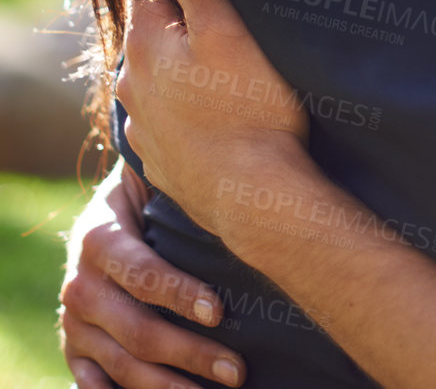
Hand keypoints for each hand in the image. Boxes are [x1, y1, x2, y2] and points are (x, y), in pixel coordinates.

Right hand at [59, 161, 246, 388]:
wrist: (103, 215)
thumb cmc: (151, 195)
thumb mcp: (159, 181)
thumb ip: (189, 191)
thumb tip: (249, 195)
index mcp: (100, 239)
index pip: (142, 273)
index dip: (180, 293)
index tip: (220, 311)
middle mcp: (80, 286)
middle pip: (138, 331)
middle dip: (191, 353)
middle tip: (237, 370)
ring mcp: (74, 324)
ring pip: (123, 367)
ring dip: (171, 386)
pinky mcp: (75, 351)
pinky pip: (95, 387)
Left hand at [116, 0, 308, 238]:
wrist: (254, 195)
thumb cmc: (250, 106)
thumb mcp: (229, 28)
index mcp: (145, 43)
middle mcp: (132, 81)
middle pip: (157, 30)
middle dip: (189, 20)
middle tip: (237, 22)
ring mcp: (143, 123)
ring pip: (162, 75)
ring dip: (189, 65)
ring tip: (235, 70)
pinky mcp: (161, 156)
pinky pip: (171, 115)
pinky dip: (191, 105)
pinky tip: (222, 111)